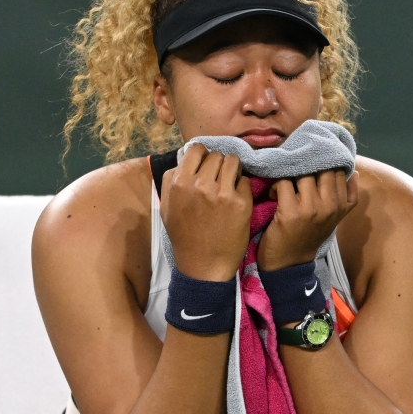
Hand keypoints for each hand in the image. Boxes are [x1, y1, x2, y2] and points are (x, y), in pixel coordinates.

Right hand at [160, 145, 252, 280]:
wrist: (203, 265)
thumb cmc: (184, 236)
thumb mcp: (167, 207)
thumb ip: (171, 180)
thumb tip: (184, 158)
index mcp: (180, 183)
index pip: (197, 149)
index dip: (203, 155)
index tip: (206, 166)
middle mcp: (201, 184)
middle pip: (217, 155)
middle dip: (218, 164)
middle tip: (219, 178)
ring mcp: (223, 192)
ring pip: (234, 161)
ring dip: (233, 170)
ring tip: (230, 183)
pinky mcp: (241, 202)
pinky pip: (245, 180)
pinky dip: (242, 186)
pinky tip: (236, 199)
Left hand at [257, 170, 358, 271]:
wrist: (290, 262)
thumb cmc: (311, 235)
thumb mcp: (336, 218)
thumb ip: (348, 196)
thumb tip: (354, 172)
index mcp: (342, 205)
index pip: (338, 170)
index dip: (323, 163)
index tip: (311, 166)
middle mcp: (330, 205)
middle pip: (322, 167)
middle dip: (307, 165)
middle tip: (295, 170)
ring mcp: (311, 208)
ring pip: (302, 172)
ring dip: (289, 174)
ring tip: (284, 184)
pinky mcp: (291, 211)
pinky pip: (283, 182)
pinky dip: (276, 185)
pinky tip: (274, 194)